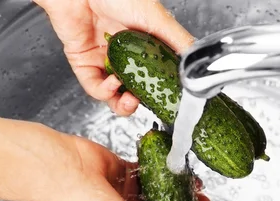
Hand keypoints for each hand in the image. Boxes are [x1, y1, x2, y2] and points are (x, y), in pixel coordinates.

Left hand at [34, 0, 193, 115]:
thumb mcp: (157, 18)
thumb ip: (178, 41)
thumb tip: (195, 63)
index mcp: (143, 44)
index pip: (154, 76)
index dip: (160, 90)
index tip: (167, 97)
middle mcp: (124, 54)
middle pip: (134, 89)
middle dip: (141, 101)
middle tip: (146, 100)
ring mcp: (104, 59)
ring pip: (114, 95)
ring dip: (122, 103)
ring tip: (130, 99)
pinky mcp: (83, 62)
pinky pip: (93, 87)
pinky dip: (104, 91)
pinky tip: (113, 84)